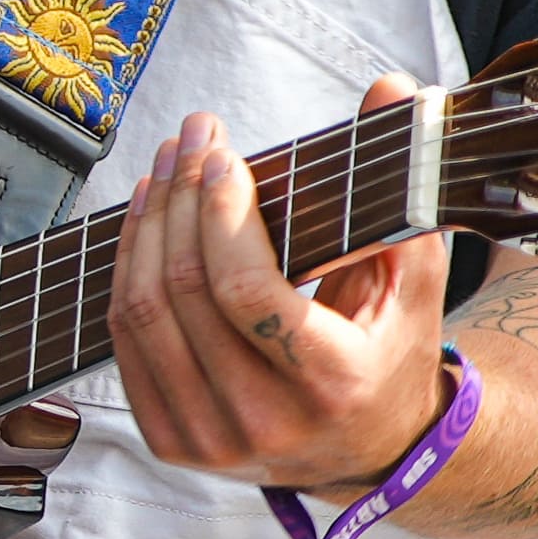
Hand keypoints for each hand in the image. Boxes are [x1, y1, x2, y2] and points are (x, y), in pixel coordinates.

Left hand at [106, 84, 454, 498]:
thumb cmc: (389, 350)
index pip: (246, 292)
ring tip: (165, 168)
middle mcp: (265, 423)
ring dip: (146, 225)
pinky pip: (125, 343)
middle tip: (192, 138)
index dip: (220, 214)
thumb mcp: (412, 275)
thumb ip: (401, 185)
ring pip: (145, 314)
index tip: (222, 156)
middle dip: (182, 198)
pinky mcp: (171, 441)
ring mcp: (210, 440)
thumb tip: (393, 90)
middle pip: (187, 294)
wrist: (370, 449)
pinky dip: (128, 272)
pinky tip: (145, 221)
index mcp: (331, 385)